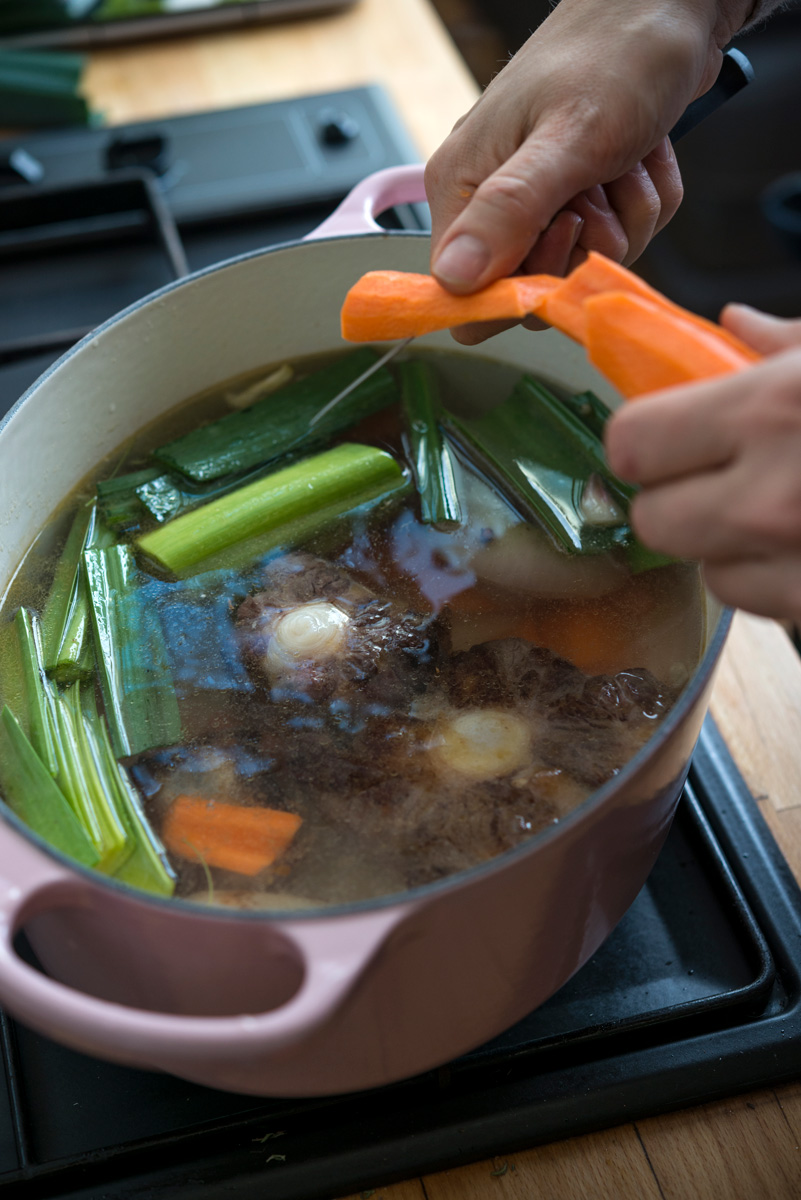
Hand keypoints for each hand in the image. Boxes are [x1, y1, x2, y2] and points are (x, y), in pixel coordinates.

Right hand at [425, 0, 751, 342]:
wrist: (669, 7)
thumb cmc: (615, 54)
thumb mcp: (567, 138)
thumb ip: (508, 211)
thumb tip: (452, 280)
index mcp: (460, 188)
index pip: (464, 295)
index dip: (519, 289)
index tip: (563, 236)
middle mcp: (489, 202)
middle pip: (534, 287)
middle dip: (586, 246)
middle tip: (599, 183)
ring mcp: (536, 203)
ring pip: (582, 266)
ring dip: (624, 219)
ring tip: (623, 160)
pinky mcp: (576, 198)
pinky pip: (616, 241)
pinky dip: (641, 204)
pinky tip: (638, 159)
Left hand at [604, 307, 800, 623]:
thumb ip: (784, 345)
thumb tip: (733, 325)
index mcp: (769, 410)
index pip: (631, 444)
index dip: (644, 442)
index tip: (667, 437)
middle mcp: (768, 498)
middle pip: (653, 522)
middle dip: (678, 501)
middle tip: (720, 479)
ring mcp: (793, 561)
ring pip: (708, 573)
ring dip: (729, 549)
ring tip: (780, 515)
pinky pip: (761, 606)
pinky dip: (777, 583)